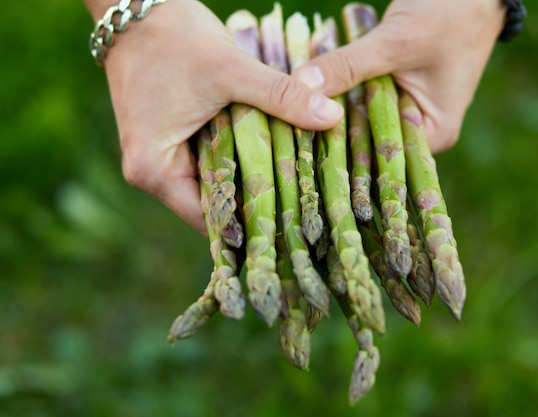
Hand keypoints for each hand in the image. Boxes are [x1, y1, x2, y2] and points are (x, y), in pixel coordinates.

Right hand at [89, 0, 342, 233]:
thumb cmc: (174, 38)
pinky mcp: (171, 140)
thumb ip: (282, 96)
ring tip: (295, 190)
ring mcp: (160, 156)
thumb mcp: (231, 70)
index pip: (208, 218)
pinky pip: (210, 160)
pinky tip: (272, 158)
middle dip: (255, 204)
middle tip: (302, 212)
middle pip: (212, 204)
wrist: (134, 3)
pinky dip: (238, 158)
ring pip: (214, 182)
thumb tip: (332, 117)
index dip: (250, 225)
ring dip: (248, 180)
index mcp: (154, 169)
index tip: (292, 229)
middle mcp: (151, 173)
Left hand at [295, 0, 505, 152]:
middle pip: (368, 140)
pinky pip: (362, 96)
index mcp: (433, 132)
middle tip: (289, 132)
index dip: (341, 153)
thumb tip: (300, 85)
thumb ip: (348, 66)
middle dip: (331, 132)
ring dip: (333, 110)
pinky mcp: (395, 88)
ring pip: (362, 117)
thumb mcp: (394, 44)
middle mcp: (420, 128)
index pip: (380, 156)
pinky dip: (342, 92)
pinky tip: (311, 94)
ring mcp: (407, 107)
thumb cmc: (449, 15)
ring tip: (292, 118)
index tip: (302, 148)